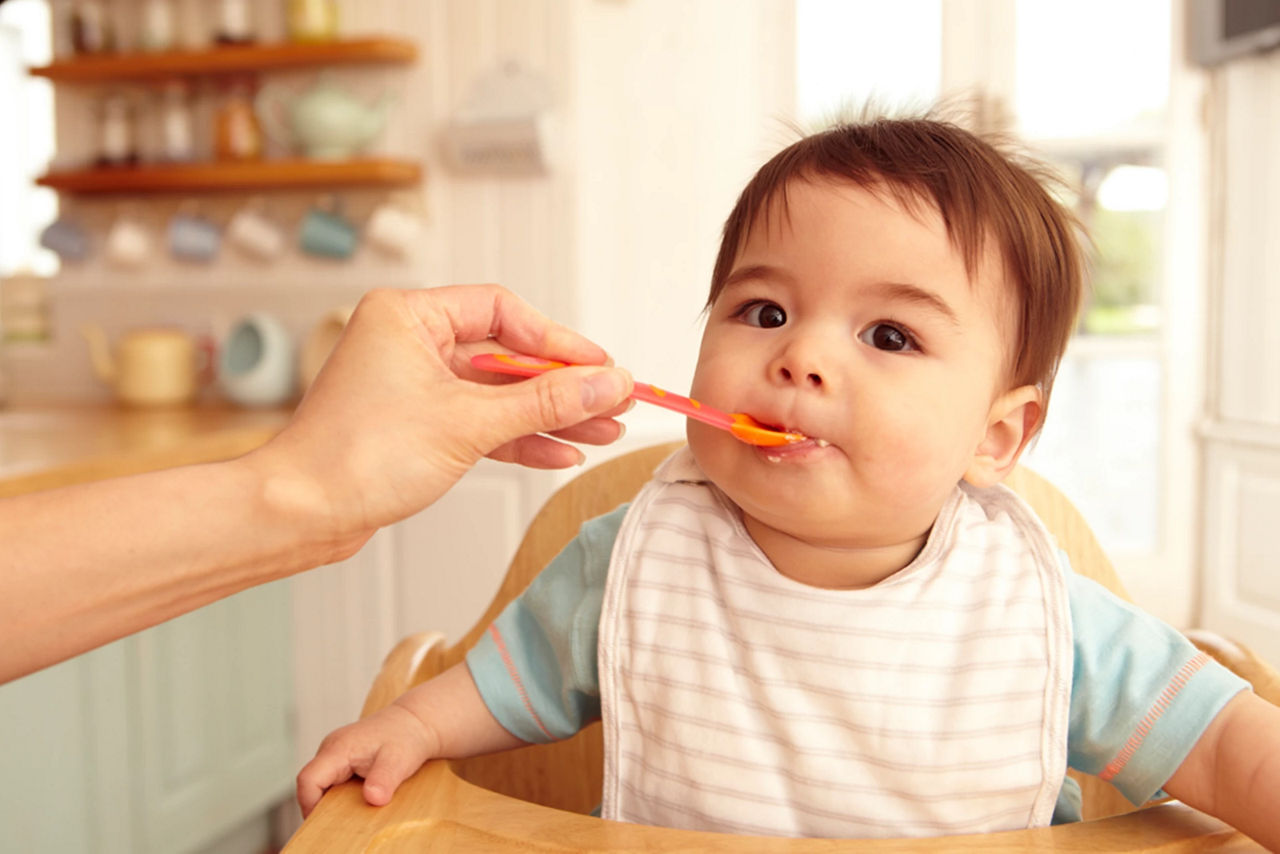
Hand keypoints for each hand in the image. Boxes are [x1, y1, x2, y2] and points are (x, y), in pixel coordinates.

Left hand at [246, 285, 633, 551]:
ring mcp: (413, 387)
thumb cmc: (358, 456)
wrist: (300, 515)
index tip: (600, 367)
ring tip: (602, 433)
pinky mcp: (416, 427)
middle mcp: (410, 343)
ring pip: (497, 394)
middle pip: (506, 355)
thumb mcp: (468, 423)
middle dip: (561, 385)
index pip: (502, 311)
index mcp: (409, 316)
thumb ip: (545, 400)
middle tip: (613, 402)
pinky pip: (480, 424)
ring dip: (549, 416)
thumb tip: (609, 382)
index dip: (557, 340)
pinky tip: (560, 454)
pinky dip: (518, 439)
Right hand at [296, 702, 437, 817]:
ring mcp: (334, 754)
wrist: (414, 721)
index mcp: (338, 748)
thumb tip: (373, 799)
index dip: (310, 804)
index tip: (325, 823)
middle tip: (343, 822)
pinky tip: (360, 800)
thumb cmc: (406, 736)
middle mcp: (330, 749)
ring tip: (355, 811)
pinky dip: (341, 796)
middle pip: (311, 785)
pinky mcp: (341, 760)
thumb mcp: (399, 760)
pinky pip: (332, 783)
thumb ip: (384, 779)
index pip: (308, 779)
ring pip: (321, 785)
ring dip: (333, 802)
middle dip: (322, 807)